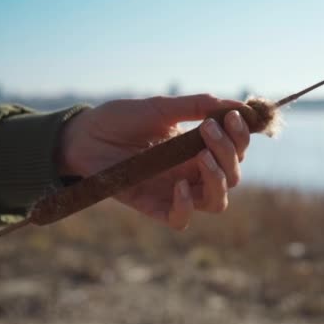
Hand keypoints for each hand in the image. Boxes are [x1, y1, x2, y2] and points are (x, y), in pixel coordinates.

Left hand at [57, 94, 250, 229]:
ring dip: (218, 180)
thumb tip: (234, 104)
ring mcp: (175, 191)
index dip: (240, 137)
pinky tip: (179, 186)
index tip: (232, 117)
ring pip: (216, 201)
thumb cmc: (121, 119)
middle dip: (228, 153)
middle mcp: (192, 171)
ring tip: (202, 157)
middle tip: (208, 130)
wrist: (83, 136)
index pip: (235, 150)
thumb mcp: (160, 107)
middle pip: (232, 176)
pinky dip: (186, 206)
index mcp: (197, 147)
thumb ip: (195, 106)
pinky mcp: (154, 206)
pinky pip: (181, 219)